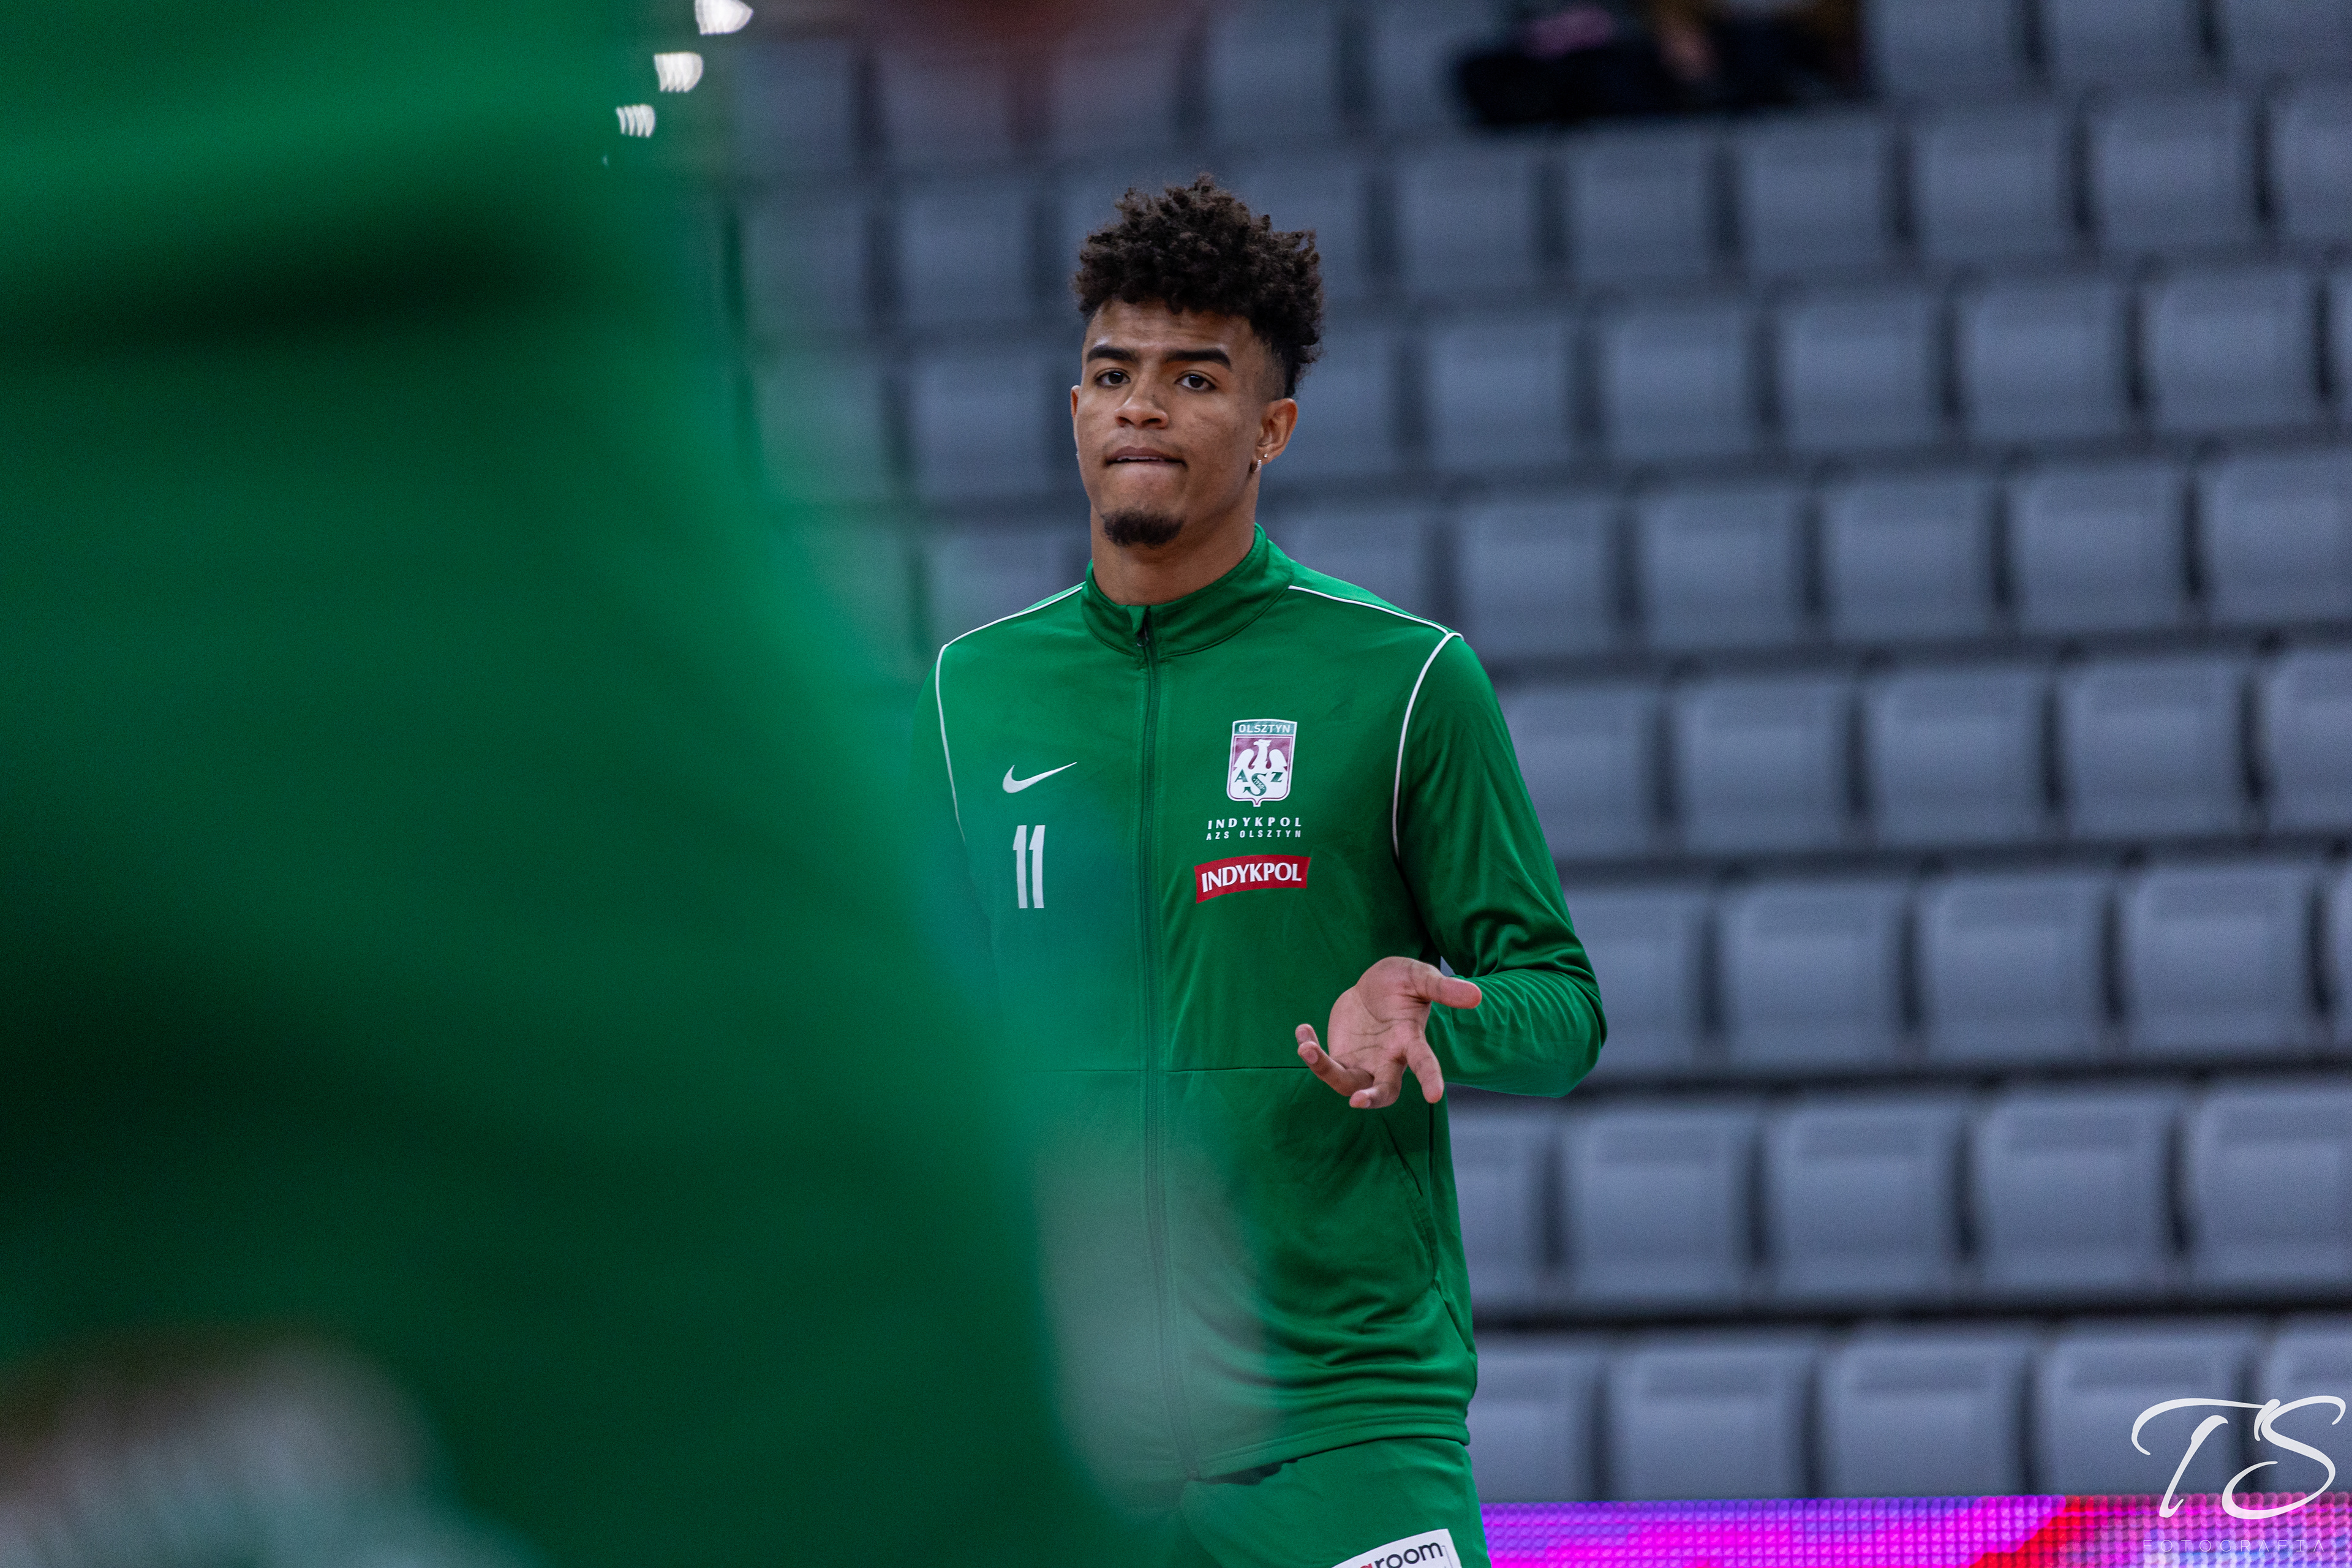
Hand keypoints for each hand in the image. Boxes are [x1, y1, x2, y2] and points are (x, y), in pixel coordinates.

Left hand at [1296, 957, 1481, 1110]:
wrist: (1374, 986)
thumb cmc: (1402, 983)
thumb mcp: (1421, 978)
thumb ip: (1444, 988)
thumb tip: (1477, 995)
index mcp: (1410, 1041)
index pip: (1424, 1063)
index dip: (1431, 1079)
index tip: (1435, 1096)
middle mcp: (1388, 1060)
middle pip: (1383, 1090)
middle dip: (1372, 1098)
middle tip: (1357, 1101)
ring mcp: (1362, 1062)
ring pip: (1347, 1083)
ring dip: (1324, 1071)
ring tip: (1307, 1048)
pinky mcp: (1340, 1057)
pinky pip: (1322, 1063)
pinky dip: (1309, 1049)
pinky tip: (1303, 1030)